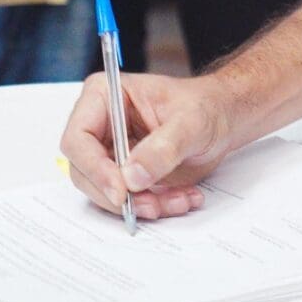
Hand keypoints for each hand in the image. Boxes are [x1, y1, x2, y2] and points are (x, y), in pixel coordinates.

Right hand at [59, 70, 231, 219]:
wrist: (223, 119)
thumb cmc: (206, 106)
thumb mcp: (191, 122)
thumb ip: (162, 148)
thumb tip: (132, 177)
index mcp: (103, 95)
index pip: (78, 138)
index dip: (94, 168)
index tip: (121, 191)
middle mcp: (100, 125)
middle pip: (85, 172)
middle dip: (119, 195)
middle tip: (152, 205)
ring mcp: (111, 152)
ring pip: (106, 192)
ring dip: (141, 205)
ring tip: (179, 200)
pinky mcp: (125, 175)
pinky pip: (127, 201)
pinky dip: (153, 206)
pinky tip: (181, 198)